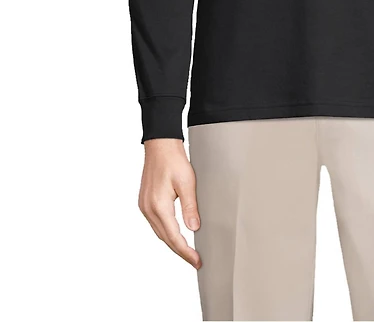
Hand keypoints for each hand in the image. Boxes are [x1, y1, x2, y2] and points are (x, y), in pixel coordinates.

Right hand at [138, 138, 201, 268]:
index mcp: (158, 206)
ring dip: (173, 243)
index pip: (173, 237)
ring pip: (159, 232)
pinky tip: (175, 234)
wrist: (160, 146)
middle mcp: (148, 209)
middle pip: (165, 238)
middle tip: (195, 260)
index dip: (186, 251)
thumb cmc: (174, 160)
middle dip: (180, 251)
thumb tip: (194, 228)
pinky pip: (156, 224)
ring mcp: (144, 206)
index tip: (197, 260)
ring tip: (187, 251)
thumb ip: (190, 207)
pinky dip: (166, 232)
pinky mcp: (145, 203)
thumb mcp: (187, 182)